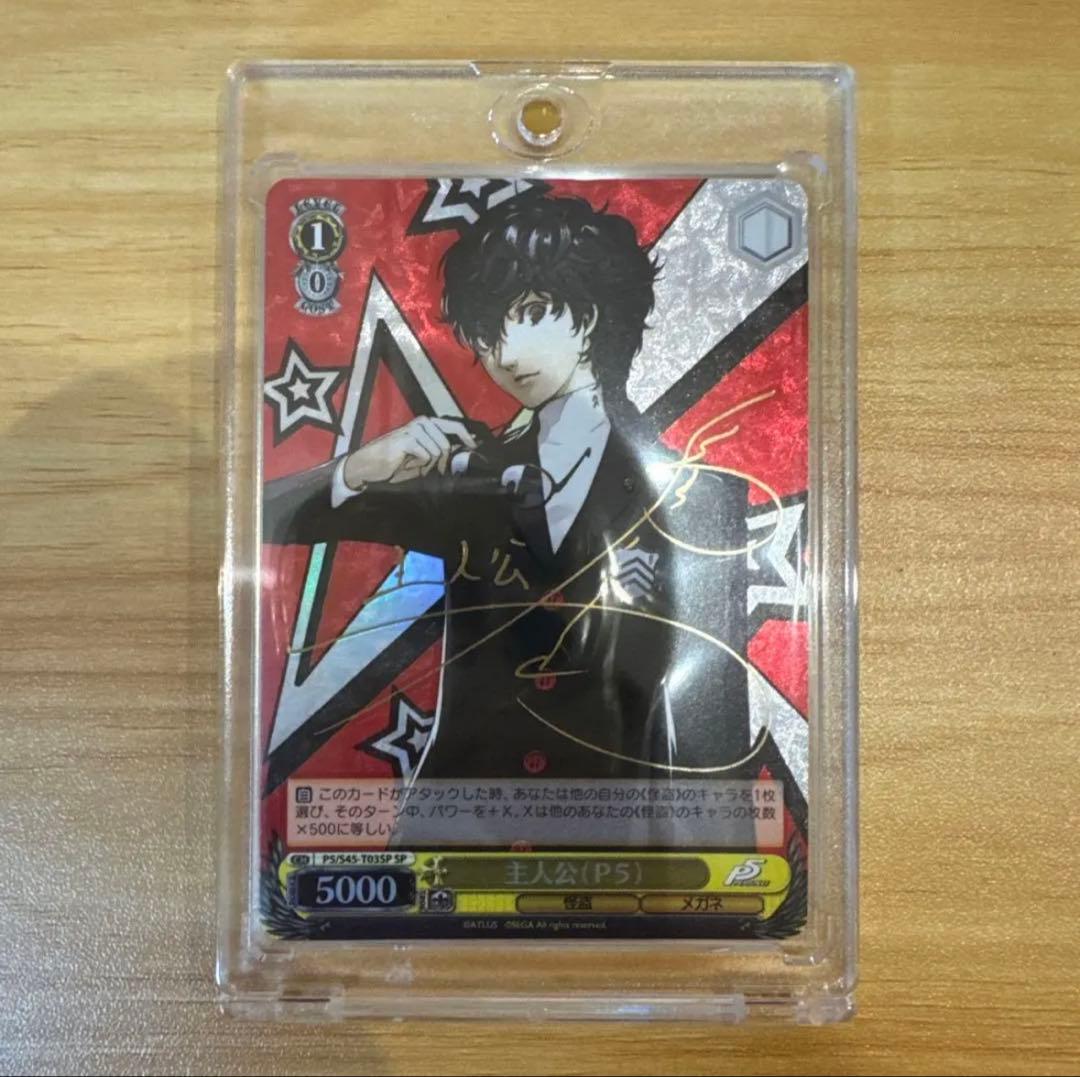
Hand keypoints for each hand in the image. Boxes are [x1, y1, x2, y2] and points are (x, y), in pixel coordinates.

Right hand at [342, 416, 477, 487]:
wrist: (370, 464)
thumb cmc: (396, 461)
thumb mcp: (423, 455)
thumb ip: (442, 451)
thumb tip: (464, 452)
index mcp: (428, 423)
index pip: (454, 426)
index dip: (467, 437)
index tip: (474, 448)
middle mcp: (423, 422)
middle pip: (446, 444)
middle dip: (441, 461)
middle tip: (429, 469)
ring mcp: (414, 429)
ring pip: (436, 452)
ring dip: (427, 464)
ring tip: (412, 464)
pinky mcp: (406, 438)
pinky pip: (425, 455)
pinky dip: (418, 464)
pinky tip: (406, 462)